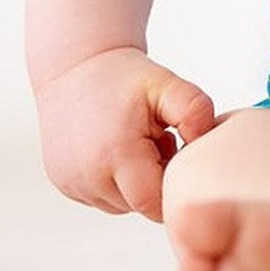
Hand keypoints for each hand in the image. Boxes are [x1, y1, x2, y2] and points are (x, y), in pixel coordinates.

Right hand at [34, 47, 215, 221]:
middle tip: (158, 138)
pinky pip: (102, 197)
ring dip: (136, 182)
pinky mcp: (64, 184)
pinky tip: (116, 147)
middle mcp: (89, 178)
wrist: (73, 65)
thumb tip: (206, 145)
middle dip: (157, 179)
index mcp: (116, 155)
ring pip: (122, 204)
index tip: (178, 151)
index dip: (174, 184)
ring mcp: (73, 184)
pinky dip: (115, 180)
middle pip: (140, 205)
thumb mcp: (166, 84)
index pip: (155, 203)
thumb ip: (196, 112)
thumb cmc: (122, 76)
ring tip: (136, 141)